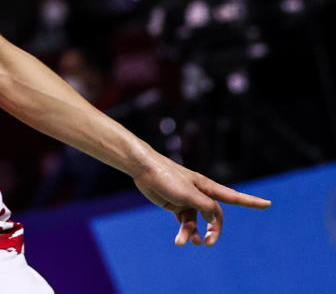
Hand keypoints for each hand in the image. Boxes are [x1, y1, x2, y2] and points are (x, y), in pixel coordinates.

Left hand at [133, 155, 270, 246]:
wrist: (144, 170)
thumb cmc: (168, 178)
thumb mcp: (189, 195)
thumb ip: (205, 207)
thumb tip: (215, 219)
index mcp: (208, 188)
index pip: (234, 197)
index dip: (252, 202)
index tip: (268, 204)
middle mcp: (201, 194)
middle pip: (215, 217)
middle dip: (215, 231)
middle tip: (210, 243)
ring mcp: (188, 200)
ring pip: (197, 222)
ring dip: (193, 234)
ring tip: (187, 242)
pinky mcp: (176, 205)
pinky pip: (185, 222)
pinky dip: (184, 232)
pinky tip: (181, 241)